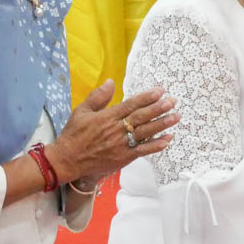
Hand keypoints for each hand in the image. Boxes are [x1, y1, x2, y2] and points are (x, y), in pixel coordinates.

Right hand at [44, 81, 177, 183]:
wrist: (67, 160)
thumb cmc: (74, 135)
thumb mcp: (81, 111)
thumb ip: (98, 97)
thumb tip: (111, 82)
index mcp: (107, 117)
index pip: (131, 105)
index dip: (146, 98)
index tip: (160, 91)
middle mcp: (116, 130)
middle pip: (141, 117)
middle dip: (158, 108)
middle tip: (173, 101)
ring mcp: (120, 145)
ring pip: (145, 133)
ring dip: (162, 124)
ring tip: (176, 116)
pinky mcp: (123, 158)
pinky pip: (143, 151)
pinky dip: (156, 145)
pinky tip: (167, 139)